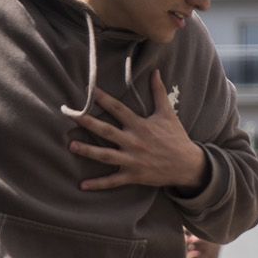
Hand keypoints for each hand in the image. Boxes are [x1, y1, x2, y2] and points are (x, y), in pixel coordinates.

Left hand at [66, 71, 206, 190]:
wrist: (187, 165)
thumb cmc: (176, 137)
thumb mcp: (168, 113)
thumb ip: (159, 92)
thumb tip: (155, 71)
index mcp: (140, 125)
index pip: (118, 108)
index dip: (104, 99)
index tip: (89, 90)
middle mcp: (134, 141)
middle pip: (107, 131)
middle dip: (88, 122)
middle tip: (70, 115)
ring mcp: (132, 159)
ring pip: (105, 155)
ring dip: (88, 151)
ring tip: (71, 146)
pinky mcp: (133, 175)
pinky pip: (113, 181)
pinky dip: (98, 184)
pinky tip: (82, 185)